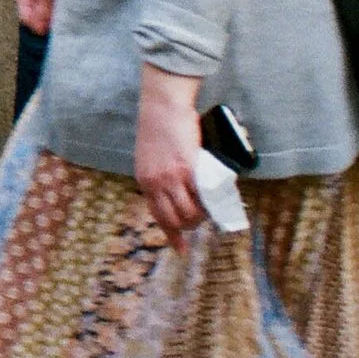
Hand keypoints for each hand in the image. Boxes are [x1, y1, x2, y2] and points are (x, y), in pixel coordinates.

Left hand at [135, 65, 206, 235]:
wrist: (162, 106)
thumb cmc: (159, 128)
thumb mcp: (150, 158)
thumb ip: (160, 175)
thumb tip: (179, 190)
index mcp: (144, 180)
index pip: (157, 215)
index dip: (171, 235)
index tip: (181, 250)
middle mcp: (154, 183)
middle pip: (174, 219)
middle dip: (190, 226)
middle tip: (201, 219)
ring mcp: (170, 178)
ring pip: (188, 213)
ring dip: (201, 217)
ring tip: (209, 209)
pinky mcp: (186, 169)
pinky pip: (199, 198)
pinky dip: (208, 204)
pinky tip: (214, 203)